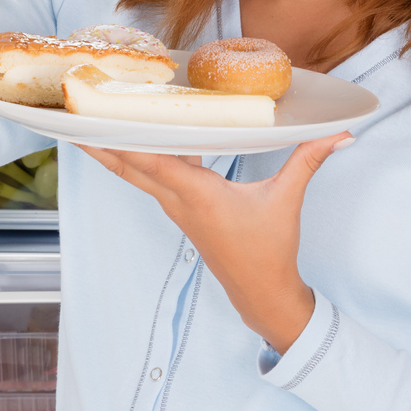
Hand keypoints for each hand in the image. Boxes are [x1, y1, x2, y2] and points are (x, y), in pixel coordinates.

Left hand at [77, 133, 351, 353]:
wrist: (261, 295)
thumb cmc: (270, 252)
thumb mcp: (287, 201)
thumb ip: (308, 159)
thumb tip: (340, 132)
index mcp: (197, 195)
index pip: (152, 159)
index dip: (121, 137)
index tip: (95, 118)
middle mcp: (178, 201)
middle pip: (129, 165)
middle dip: (98, 142)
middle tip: (71, 116)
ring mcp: (177, 208)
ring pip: (136, 173)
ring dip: (113, 149)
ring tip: (89, 125)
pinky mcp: (183, 213)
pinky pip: (152, 180)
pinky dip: (138, 158)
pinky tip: (137, 142)